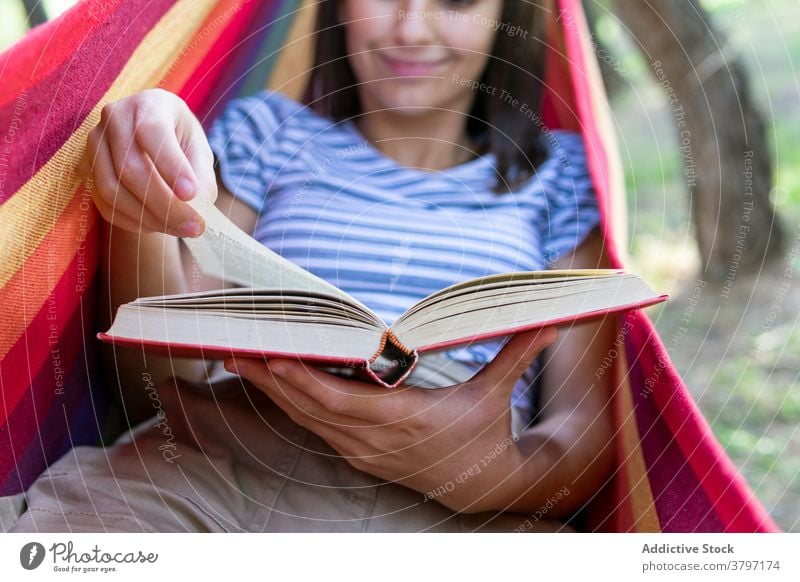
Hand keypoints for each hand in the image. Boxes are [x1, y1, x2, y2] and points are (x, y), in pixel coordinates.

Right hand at [79, 88, 217, 236]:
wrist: (155, 143)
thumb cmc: (182, 144)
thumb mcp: (200, 153)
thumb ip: (202, 177)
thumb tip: (197, 211)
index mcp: (150, 103)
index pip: (152, 131)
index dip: (170, 165)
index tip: (191, 194)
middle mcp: (116, 116)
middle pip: (129, 167)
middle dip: (163, 204)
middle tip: (193, 227)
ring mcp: (94, 141)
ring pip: (111, 189)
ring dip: (148, 217)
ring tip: (179, 228)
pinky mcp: (85, 167)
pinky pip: (104, 203)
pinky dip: (132, 221)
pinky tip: (158, 225)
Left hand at [223, 326, 559, 512]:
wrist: (481, 487)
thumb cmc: (485, 434)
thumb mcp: (497, 394)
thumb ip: (516, 354)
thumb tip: (550, 322)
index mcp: (406, 418)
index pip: (344, 400)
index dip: (306, 381)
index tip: (275, 357)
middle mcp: (376, 437)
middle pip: (312, 406)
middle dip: (271, 378)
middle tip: (235, 347)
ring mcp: (364, 449)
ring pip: (308, 419)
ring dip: (274, 391)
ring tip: (243, 360)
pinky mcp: (359, 453)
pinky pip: (317, 427)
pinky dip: (293, 404)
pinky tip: (275, 383)